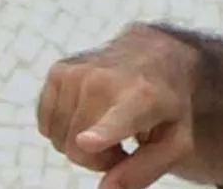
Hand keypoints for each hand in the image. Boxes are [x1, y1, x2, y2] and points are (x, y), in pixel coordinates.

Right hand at [37, 23, 199, 188]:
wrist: (156, 52)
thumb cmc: (166, 103)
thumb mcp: (175, 140)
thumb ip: (144, 170)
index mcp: (143, 98)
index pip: (117, 119)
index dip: (101, 134)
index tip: (88, 141)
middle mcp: (106, 80)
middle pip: (78, 151)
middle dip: (98, 158)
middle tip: (123, 143)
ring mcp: (78, 72)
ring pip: (59, 140)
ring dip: (81, 144)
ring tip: (109, 124)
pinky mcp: (59, 71)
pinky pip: (47, 125)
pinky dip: (65, 129)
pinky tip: (90, 113)